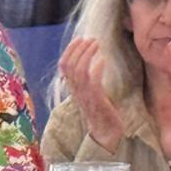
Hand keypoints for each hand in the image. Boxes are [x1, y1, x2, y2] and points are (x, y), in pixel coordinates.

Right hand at [58, 37, 123, 152]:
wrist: (106, 131)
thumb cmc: (100, 111)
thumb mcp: (89, 92)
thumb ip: (86, 79)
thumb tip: (90, 61)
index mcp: (72, 87)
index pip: (64, 65)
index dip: (70, 50)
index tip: (80, 38)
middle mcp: (75, 90)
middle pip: (69, 64)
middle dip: (79, 48)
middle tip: (91, 39)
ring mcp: (84, 95)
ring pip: (79, 70)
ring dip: (87, 54)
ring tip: (97, 44)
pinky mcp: (96, 100)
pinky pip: (92, 80)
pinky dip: (96, 67)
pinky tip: (103, 59)